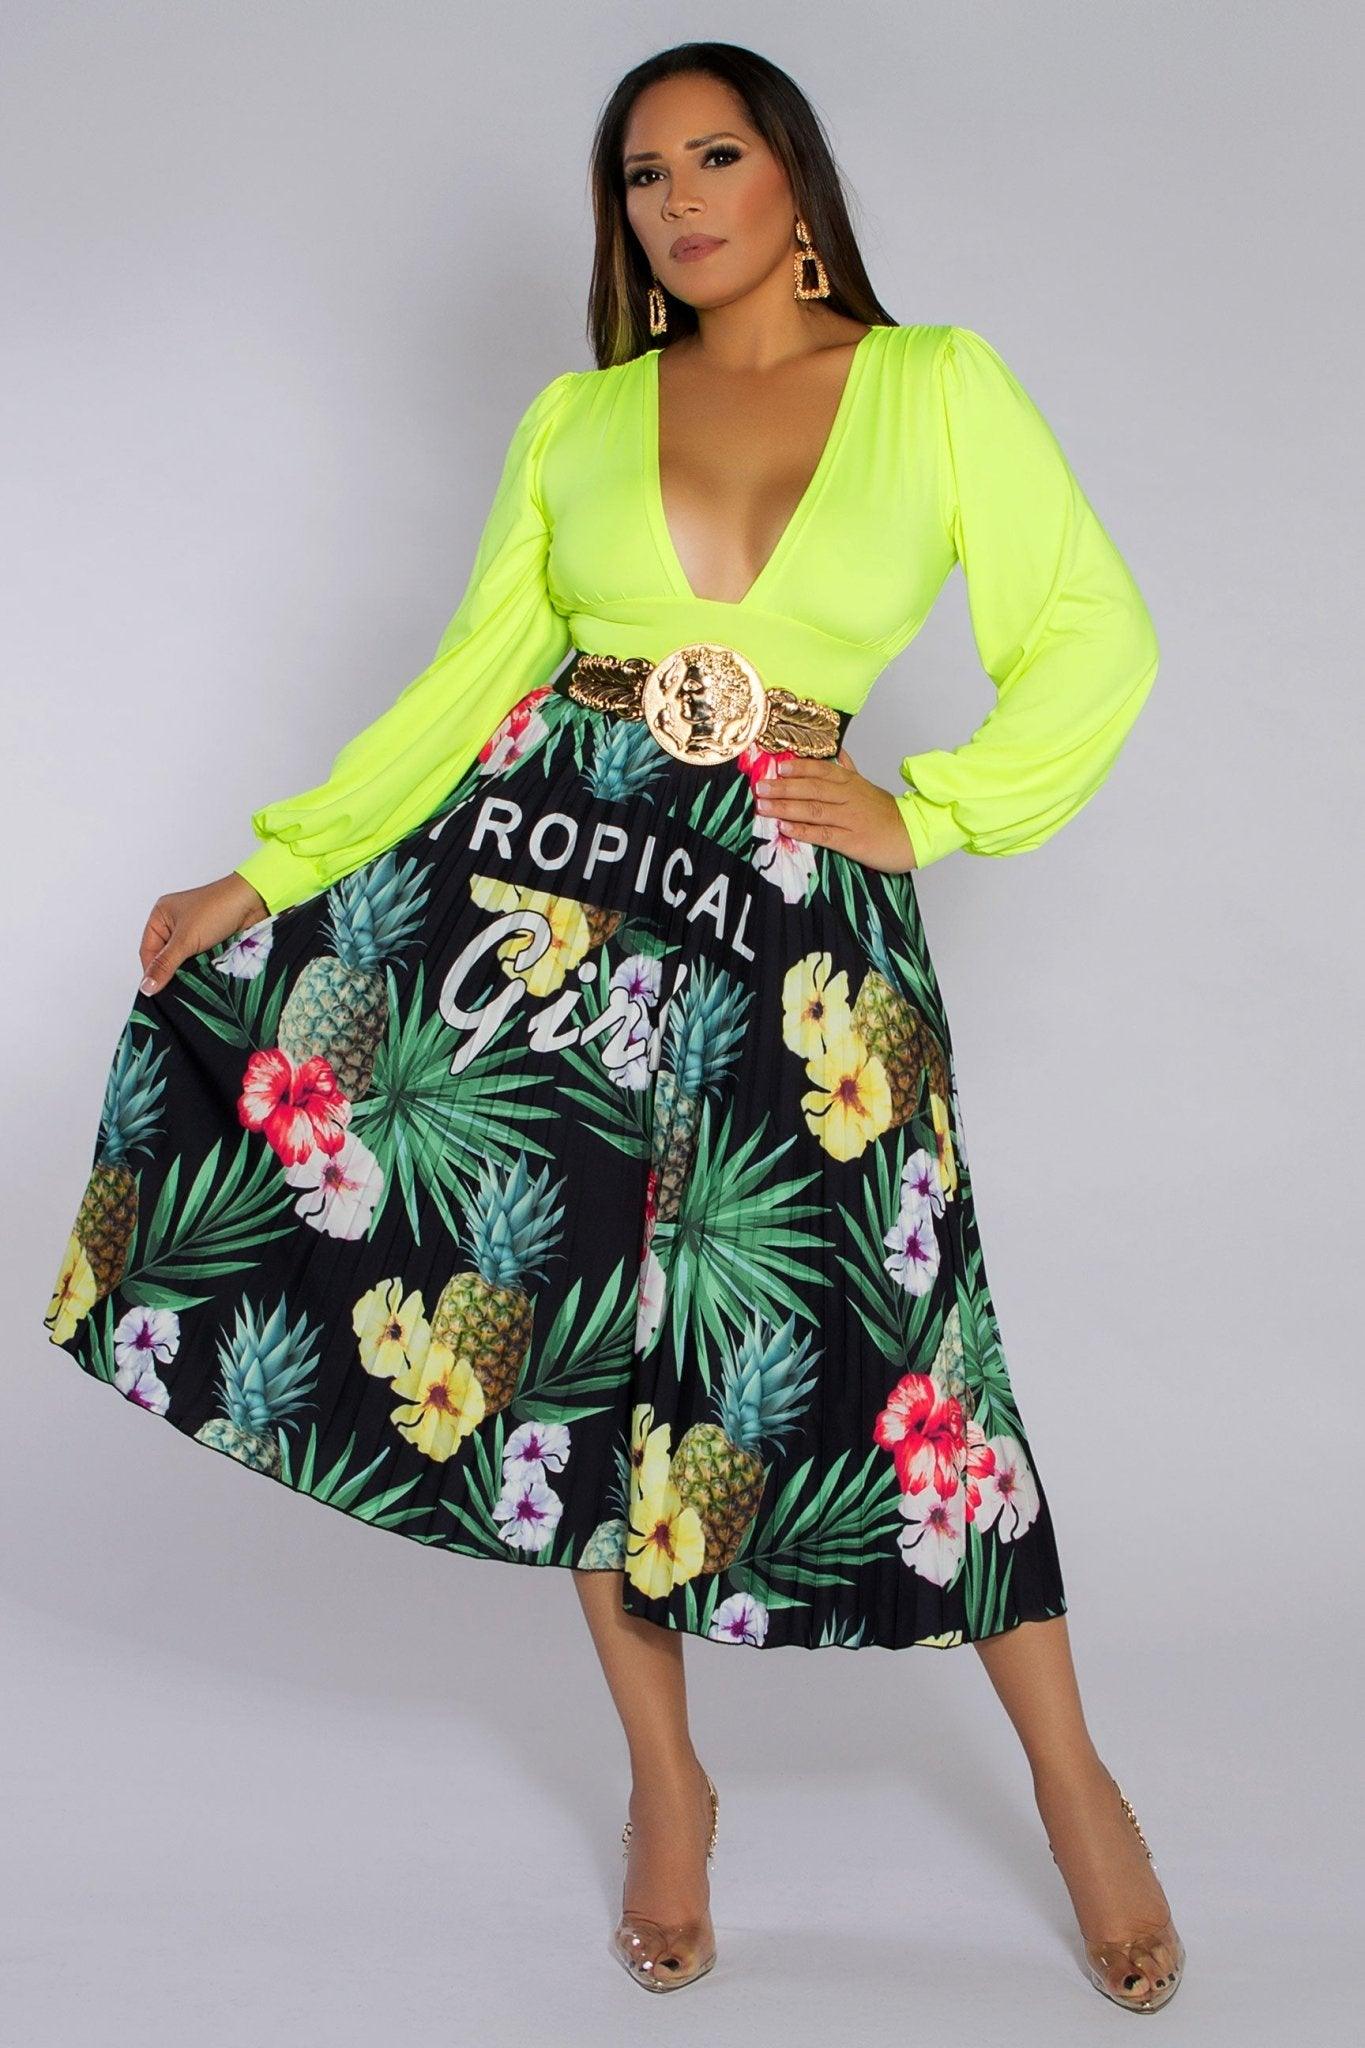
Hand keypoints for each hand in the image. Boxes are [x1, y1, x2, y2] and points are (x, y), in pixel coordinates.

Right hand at [138, 872, 269, 996]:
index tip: (156, 992)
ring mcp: (193, 931)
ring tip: (191, 984)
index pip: (148, 951)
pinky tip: (203, 977)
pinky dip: (200, 968)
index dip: (152, 971)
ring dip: (187, 971)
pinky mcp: (209, 940)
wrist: (253, 901)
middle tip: (175, 991)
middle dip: (171, 972)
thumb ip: (165, 965)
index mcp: (161, 915)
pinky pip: (198, 959)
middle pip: (165, 957)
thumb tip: (146, 987)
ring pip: (182, 960)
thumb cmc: (218, 909)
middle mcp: (174, 922)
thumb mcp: (186, 939)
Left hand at [752, 746, 918, 871]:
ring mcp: (849, 819)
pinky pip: (823, 834)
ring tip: (764, 806)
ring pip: (814, 810)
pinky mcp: (851, 841)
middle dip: (784, 787)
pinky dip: (803, 830)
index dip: (799, 768)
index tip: (778, 766)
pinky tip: (785, 828)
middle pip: (812, 788)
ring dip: (786, 807)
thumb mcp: (867, 785)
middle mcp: (848, 797)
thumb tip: (836, 752)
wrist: (913, 835)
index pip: (822, 770)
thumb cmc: (887, 813)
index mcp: (851, 783)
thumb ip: (848, 769)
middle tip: (760, 786)